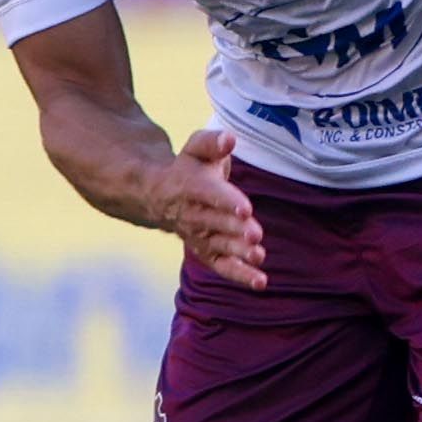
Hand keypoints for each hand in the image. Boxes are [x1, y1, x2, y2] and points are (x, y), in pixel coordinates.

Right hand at [159, 127, 266, 288]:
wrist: (160, 195)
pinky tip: (260, 283)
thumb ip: (212, 142)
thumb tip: (229, 138)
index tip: (245, 208)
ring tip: (258, 255)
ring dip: (238, 253)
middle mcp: (193, 214)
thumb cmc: (189, 168)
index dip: (226, 201)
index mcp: (191, 186)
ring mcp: (199, 236)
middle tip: (255, 234)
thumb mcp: (197, 148)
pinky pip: (222, 266)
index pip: (209, 194)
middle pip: (215, 223)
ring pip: (219, 246)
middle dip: (234, 230)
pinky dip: (240, 275)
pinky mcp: (207, 252)